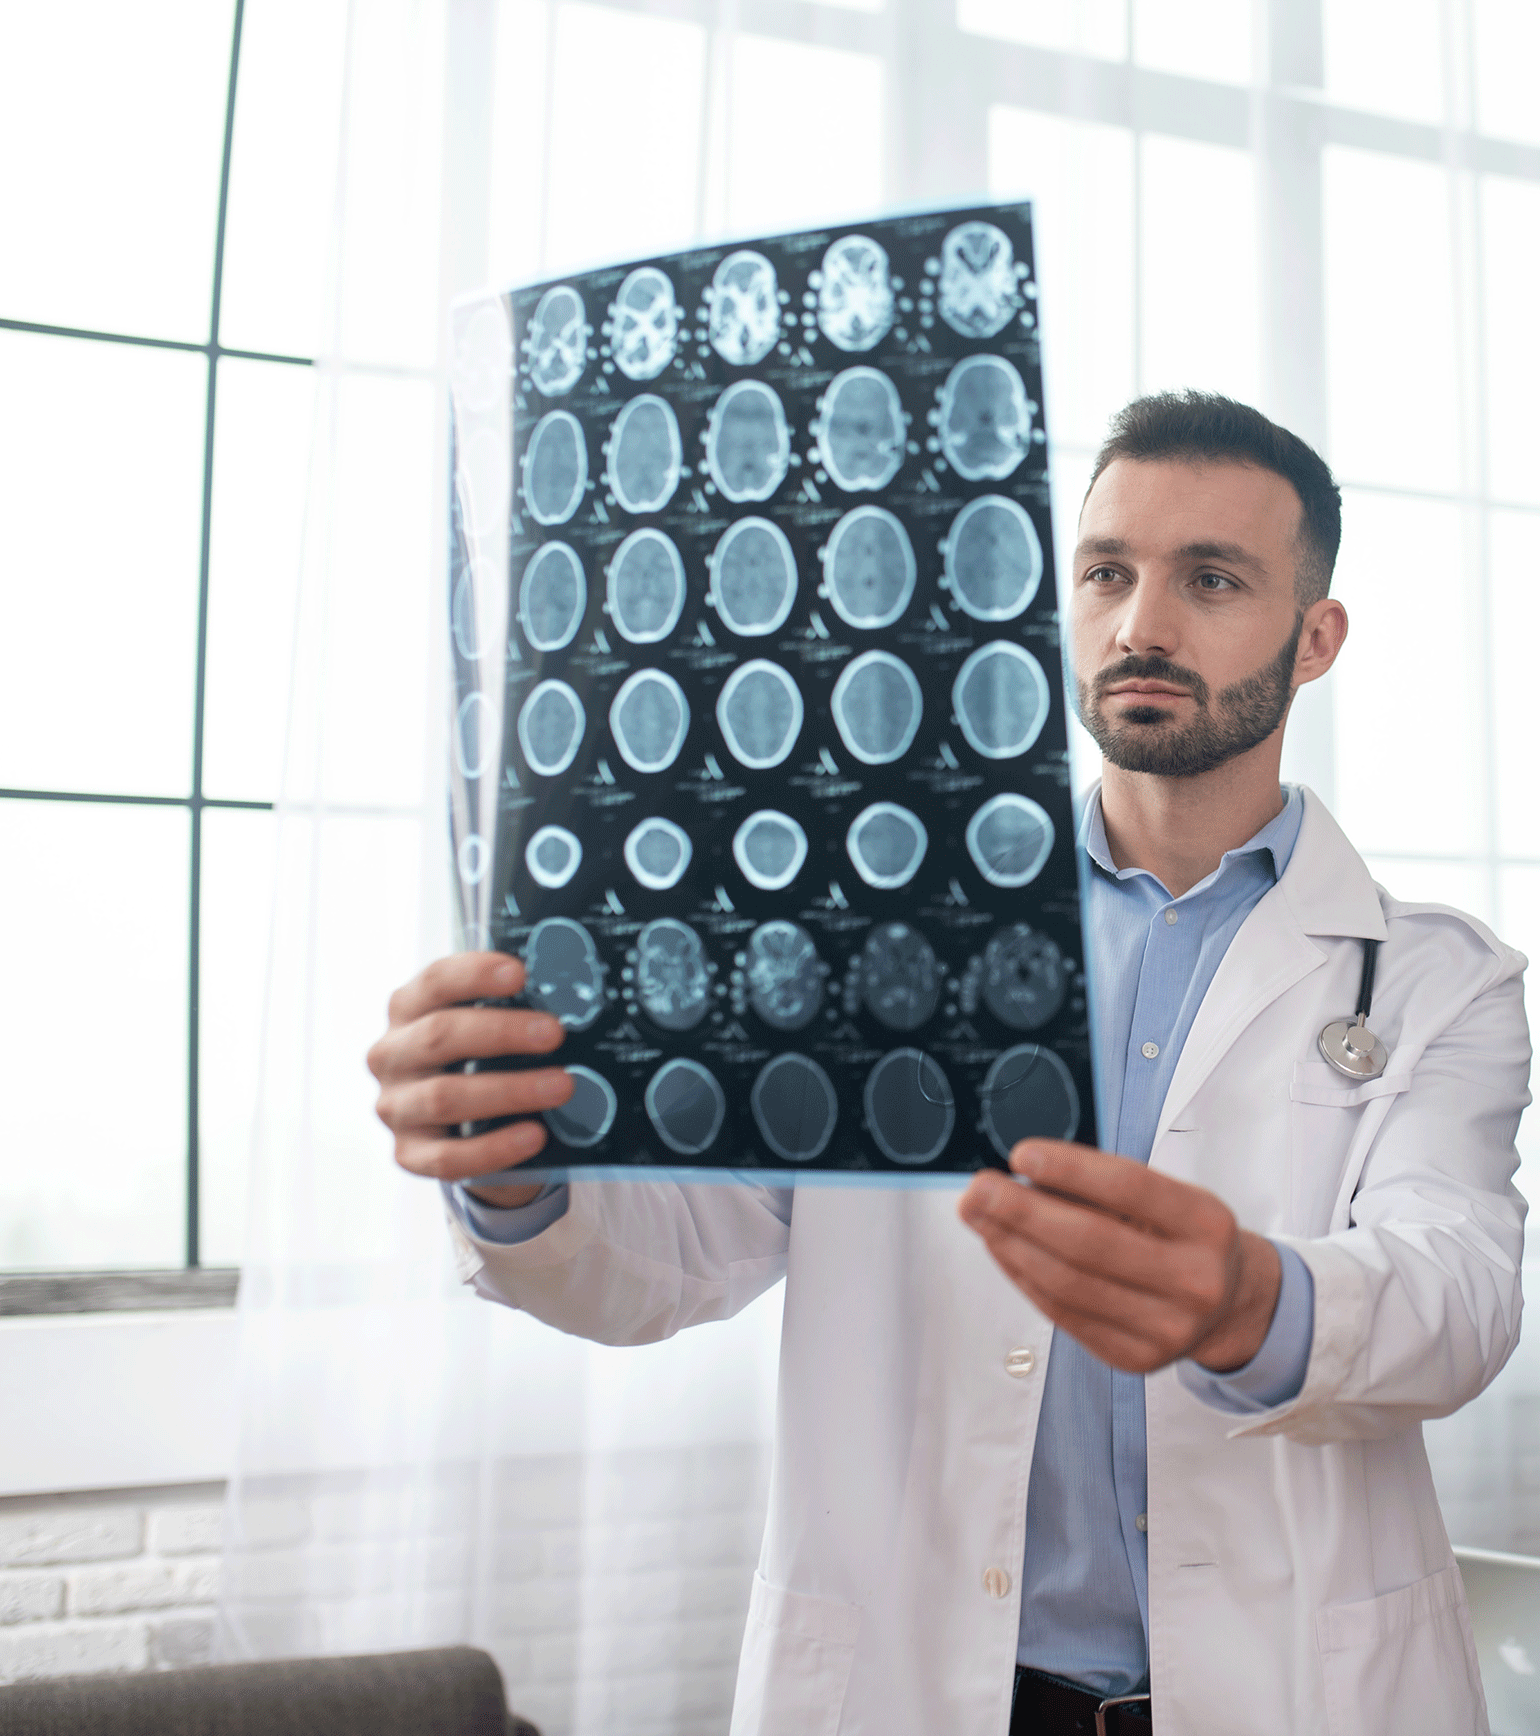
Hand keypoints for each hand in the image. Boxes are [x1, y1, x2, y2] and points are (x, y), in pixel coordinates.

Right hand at [367, 951, 573, 1207]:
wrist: (454, 1123)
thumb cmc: (476, 1058)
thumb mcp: (483, 1025)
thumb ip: (510, 1008)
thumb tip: (572, 998)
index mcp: (408, 1009)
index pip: (435, 981)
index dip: (475, 975)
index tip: (520, 974)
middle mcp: (392, 1055)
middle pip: (440, 1035)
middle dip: (502, 1032)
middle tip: (554, 1034)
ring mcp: (396, 1107)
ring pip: (445, 1097)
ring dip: (509, 1091)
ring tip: (562, 1086)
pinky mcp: (409, 1154)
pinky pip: (449, 1157)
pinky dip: (495, 1147)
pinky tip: (534, 1135)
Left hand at [957, 1140, 1281, 1375]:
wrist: (1228, 1303)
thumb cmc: (1183, 1237)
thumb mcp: (1166, 1198)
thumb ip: (1103, 1186)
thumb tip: (1023, 1175)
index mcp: (1207, 1224)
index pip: (1129, 1187)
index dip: (1069, 1169)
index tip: (1020, 1154)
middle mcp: (1194, 1280)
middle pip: (1089, 1242)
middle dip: (1021, 1211)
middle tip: (979, 1188)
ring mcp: (1166, 1328)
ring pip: (1067, 1283)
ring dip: (1011, 1245)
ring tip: (980, 1216)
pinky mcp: (1134, 1358)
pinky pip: (1063, 1314)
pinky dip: (1024, 1277)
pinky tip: (1003, 1249)